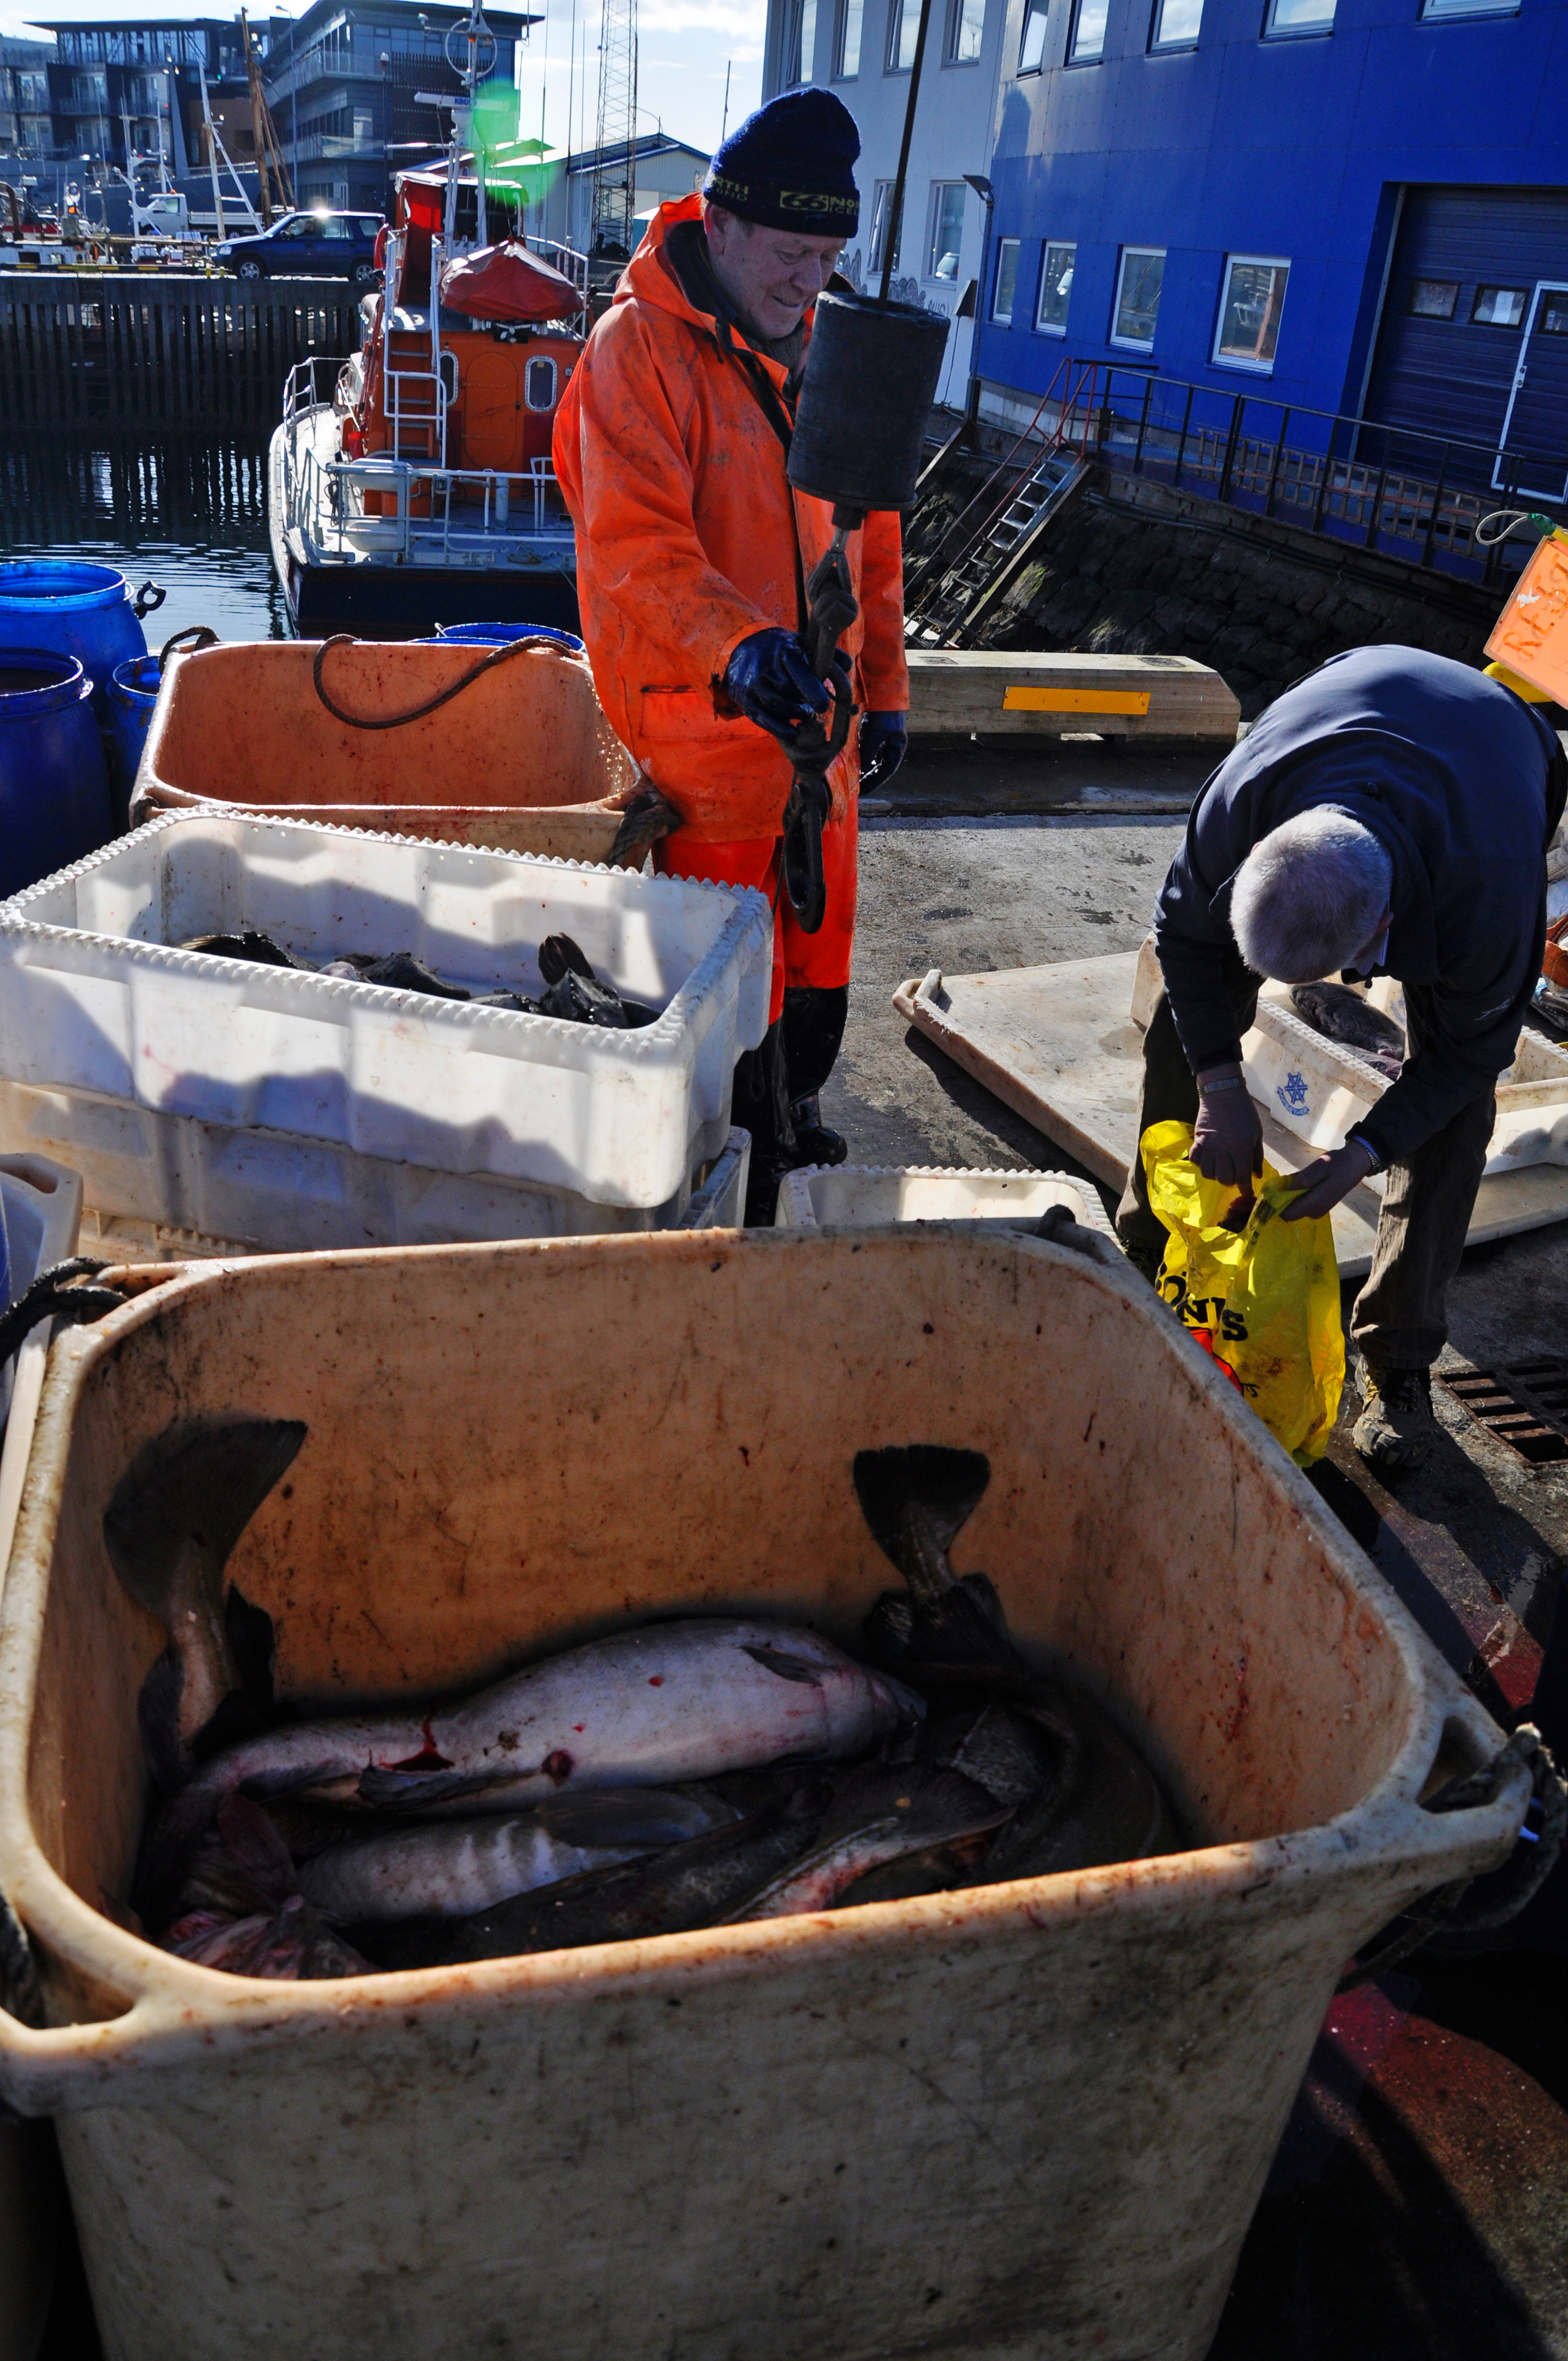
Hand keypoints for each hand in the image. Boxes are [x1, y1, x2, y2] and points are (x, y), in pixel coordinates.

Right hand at [722, 629, 829, 737]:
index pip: (798, 670)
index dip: (811, 689)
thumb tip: (846, 666)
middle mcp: (764, 666)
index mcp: (783, 650)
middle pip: (789, 692)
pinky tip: (792, 731)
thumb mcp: (802, 642)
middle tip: (815, 707)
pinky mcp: (745, 700)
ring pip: (777, 707)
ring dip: (794, 714)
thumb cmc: (781, 650)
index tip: (823, 706)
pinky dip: (779, 728)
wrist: (743, 650)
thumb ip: (826, 653)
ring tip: (804, 713)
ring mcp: (752, 684)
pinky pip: (763, 719)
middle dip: (804, 703)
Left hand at [859, 710, 906, 790]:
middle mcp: (893, 745)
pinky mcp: (879, 733)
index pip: (886, 771)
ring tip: (856, 777)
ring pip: (876, 759)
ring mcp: (887, 739)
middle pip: (882, 767)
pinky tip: (857, 761)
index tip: (864, 791)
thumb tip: (860, 770)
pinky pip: (872, 750)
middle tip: (858, 788)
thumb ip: (867, 753)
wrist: (884, 693)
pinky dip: (865, 757)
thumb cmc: (882, 715)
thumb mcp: (873, 736)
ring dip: (867, 768)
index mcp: (897, 748)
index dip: (875, 782)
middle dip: (870, 777)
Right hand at [1190, 1071, 1262, 1187]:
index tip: (1247, 1192)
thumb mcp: (1256, 1133)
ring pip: (1207, 1173)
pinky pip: (1194, 1160)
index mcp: (1241, 1148)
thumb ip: (1256, 1156)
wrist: (1223, 1093)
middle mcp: (1224, 1150)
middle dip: (1230, 1181)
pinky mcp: (1197, 1141)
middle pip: (1223, 1179)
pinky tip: (1208, 1159)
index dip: (1245, 1188)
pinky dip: (1200, 1164)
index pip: (1242, 1177)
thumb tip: (1256, 1175)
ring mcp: (1208, 1146)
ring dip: (1215, 1175)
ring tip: (1220, 1168)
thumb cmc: (1244, 1112)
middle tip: (1234, 1175)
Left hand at [1279, 1138, 1376, 1221]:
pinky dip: (1294, 1196)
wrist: (1355, 1164)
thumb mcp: (1321, 1165)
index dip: (1274, 1205)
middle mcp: (1315, 1212)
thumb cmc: (1338, 1163)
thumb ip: (1304, 1178)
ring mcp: (1317, 1211)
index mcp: (1315, 1203)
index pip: (1287, 1214)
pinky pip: (1300, 1204)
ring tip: (1287, 1181)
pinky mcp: (1318, 1207)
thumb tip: (1287, 1188)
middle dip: (1279, 1200)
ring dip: (1287, 1197)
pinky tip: (1295, 1184)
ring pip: (1294, 1208)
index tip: (1267, 1192)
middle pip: (1288, 1212)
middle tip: (1276, 1183)